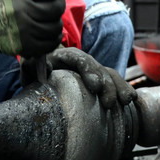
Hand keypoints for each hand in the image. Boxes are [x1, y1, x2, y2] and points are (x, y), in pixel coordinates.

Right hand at [0, 0, 71, 63]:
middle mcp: (21, 10)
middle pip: (57, 6)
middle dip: (56, 4)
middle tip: (47, 4)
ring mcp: (24, 31)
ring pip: (57, 25)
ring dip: (55, 21)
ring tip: (45, 17)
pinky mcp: (27, 47)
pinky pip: (53, 41)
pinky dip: (53, 36)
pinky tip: (44, 30)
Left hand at [22, 47, 136, 108]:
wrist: (37, 79)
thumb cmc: (32, 74)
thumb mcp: (28, 69)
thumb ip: (32, 66)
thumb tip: (47, 69)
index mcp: (63, 56)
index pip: (79, 58)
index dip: (89, 70)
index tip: (95, 86)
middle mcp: (80, 62)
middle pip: (97, 68)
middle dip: (107, 84)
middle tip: (109, 102)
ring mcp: (91, 72)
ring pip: (109, 75)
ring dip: (119, 87)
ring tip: (126, 101)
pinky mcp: (98, 83)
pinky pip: (114, 84)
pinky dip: (122, 90)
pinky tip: (131, 100)